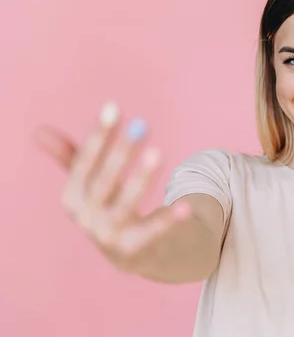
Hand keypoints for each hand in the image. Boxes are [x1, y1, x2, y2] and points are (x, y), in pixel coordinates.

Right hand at [33, 102, 190, 269]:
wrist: (135, 254)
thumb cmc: (111, 207)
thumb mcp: (91, 185)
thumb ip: (71, 158)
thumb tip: (38, 131)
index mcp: (72, 197)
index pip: (84, 162)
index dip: (98, 135)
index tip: (114, 107)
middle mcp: (85, 217)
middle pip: (104, 181)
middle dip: (121, 153)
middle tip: (141, 126)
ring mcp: (108, 236)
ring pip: (126, 204)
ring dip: (141, 179)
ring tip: (157, 153)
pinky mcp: (134, 249)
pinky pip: (153, 230)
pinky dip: (169, 219)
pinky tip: (186, 204)